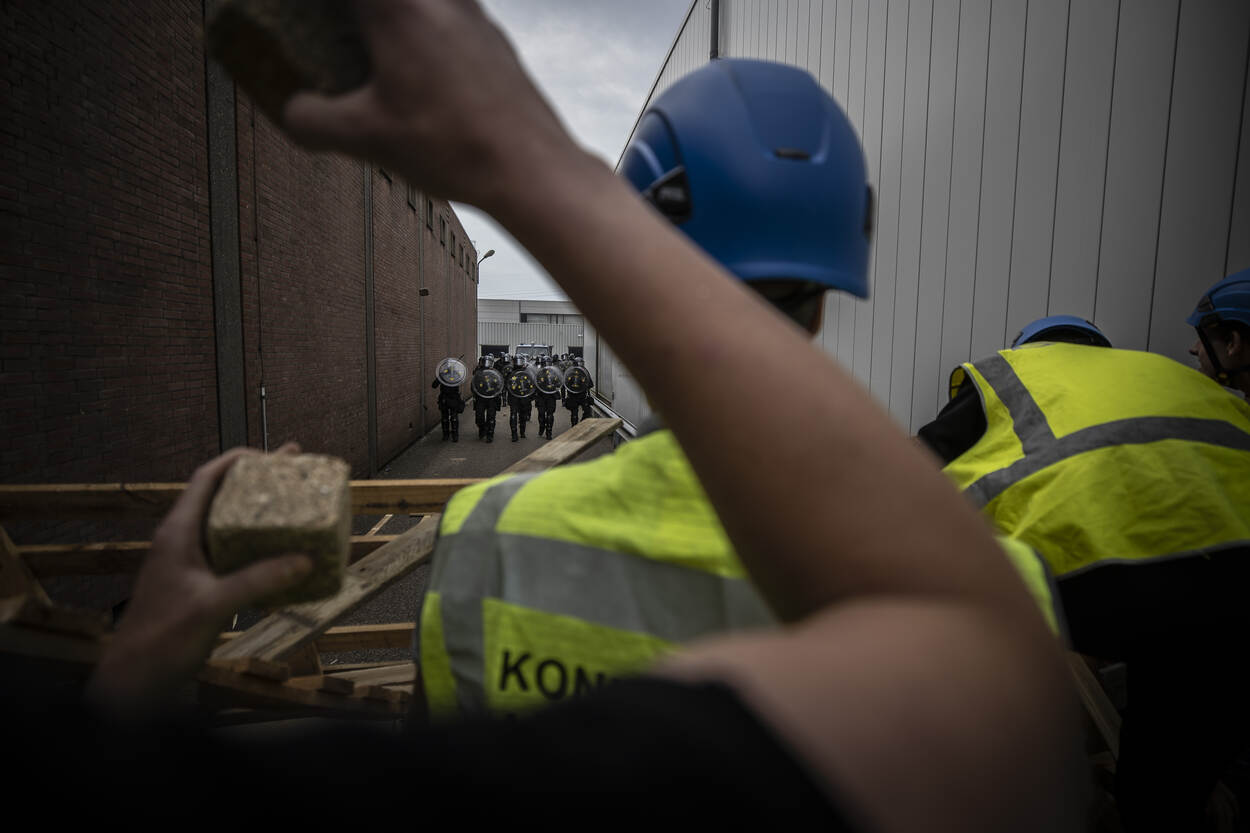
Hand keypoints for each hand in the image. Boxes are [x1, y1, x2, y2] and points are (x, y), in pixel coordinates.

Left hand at [87, 445, 312, 716]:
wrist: (135, 682)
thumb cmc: (162, 639)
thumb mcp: (213, 606)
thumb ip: (257, 580)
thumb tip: (305, 560)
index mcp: (178, 533)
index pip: (206, 479)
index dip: (238, 461)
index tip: (273, 456)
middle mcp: (183, 541)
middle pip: (222, 498)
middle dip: (258, 484)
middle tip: (295, 474)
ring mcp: (189, 564)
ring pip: (227, 526)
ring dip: (259, 516)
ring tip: (295, 510)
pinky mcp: (197, 586)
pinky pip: (231, 555)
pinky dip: (256, 548)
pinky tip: (281, 558)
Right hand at [283, 0, 584, 210]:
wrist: (532, 170)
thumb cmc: (454, 148)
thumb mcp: (365, 139)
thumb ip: (311, 120)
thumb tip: (293, 111)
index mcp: (398, 7)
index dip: (317, 8)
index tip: (303, 17)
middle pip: (382, 1)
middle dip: (357, 15)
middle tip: (336, 32)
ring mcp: (473, 13)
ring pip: (421, 4)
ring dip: (393, 19)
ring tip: (374, 51)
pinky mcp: (495, 39)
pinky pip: (449, 14)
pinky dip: (425, 27)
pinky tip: (420, 71)